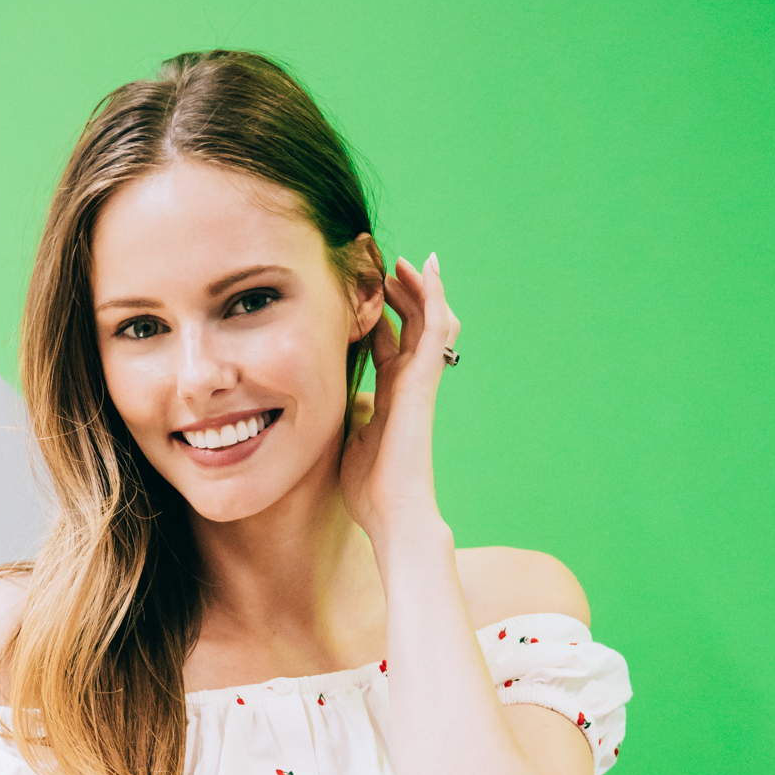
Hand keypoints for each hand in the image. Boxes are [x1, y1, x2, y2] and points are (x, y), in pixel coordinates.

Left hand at [340, 253, 458, 543]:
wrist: (392, 511)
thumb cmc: (370, 490)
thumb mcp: (347, 444)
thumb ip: (348, 418)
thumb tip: (339, 405)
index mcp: (389, 399)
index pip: (389, 349)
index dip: (380, 322)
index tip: (367, 298)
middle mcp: (408, 386)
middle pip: (411, 329)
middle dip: (401, 297)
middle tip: (386, 270)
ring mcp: (419, 381)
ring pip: (428, 322)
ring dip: (418, 289)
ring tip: (404, 263)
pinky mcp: (424, 380)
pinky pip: (436, 328)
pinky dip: (434, 296)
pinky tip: (427, 269)